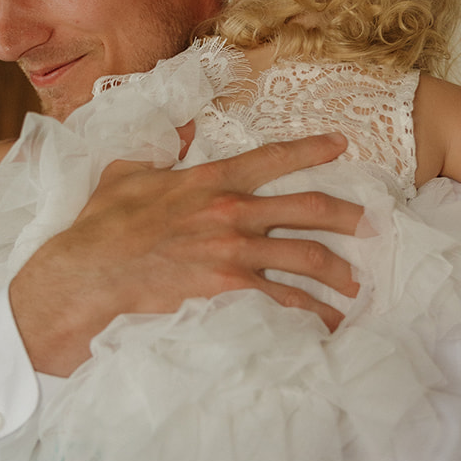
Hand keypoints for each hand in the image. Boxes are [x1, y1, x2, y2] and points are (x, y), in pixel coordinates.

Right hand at [9, 132, 362, 375]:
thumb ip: (160, 153)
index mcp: (210, 179)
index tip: (341, 144)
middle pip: (309, 209)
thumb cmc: (100, 228)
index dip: (312, 148)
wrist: (86, 276)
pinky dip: (312, 314)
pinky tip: (327, 325)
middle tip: (373, 226)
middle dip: (349, 217)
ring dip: (339, 273)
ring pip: (307, 258)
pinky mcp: (230, 291)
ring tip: (356, 287)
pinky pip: (286, 302)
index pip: (273, 157)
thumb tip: (181, 135)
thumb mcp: (126, 174)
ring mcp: (235, 252)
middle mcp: (232, 212)